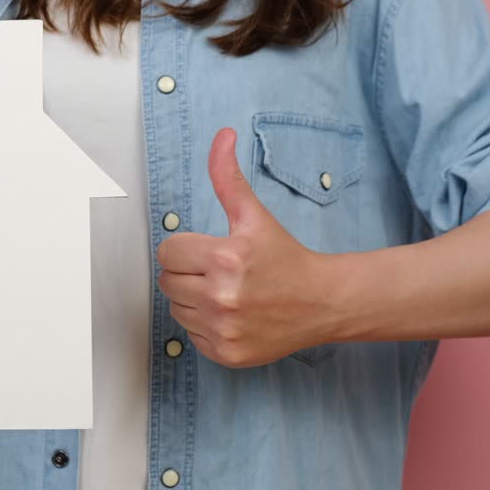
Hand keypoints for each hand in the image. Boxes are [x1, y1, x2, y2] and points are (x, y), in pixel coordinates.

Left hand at [156, 128, 342, 367]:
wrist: (322, 303)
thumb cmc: (286, 258)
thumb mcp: (255, 216)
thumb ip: (228, 178)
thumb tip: (222, 136)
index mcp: (225, 259)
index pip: (167, 252)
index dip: (186, 249)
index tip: (209, 251)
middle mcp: (221, 297)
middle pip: (167, 281)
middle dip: (188, 273)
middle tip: (218, 271)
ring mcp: (223, 329)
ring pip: (177, 309)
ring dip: (194, 299)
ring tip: (225, 292)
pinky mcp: (226, 353)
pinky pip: (192, 335)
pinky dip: (206, 326)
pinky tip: (232, 315)